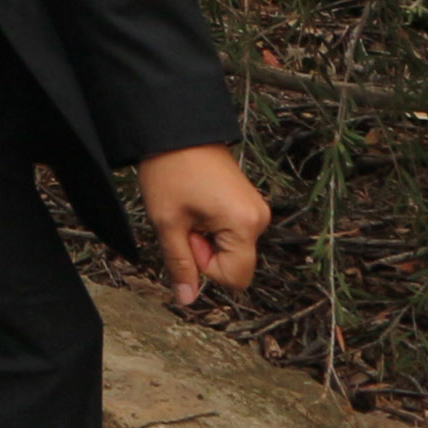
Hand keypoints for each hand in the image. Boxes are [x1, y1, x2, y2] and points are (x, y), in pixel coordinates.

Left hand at [136, 144, 269, 307]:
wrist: (175, 128)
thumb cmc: (170, 171)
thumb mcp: (167, 221)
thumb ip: (179, 263)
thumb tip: (186, 300)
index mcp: (246, 225)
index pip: (235, 277)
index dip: (206, 267)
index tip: (187, 237)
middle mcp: (259, 219)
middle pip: (234, 262)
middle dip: (204, 250)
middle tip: (184, 218)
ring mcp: (256, 209)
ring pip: (231, 247)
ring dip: (206, 237)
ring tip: (189, 207)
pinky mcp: (248, 202)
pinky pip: (232, 231)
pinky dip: (211, 225)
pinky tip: (196, 202)